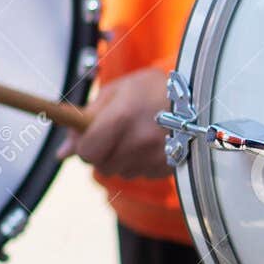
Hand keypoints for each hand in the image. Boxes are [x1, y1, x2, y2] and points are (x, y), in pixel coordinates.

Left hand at [56, 67, 170, 178]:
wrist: (201, 97)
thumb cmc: (154, 88)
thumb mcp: (116, 92)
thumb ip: (85, 119)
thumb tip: (61, 152)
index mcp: (121, 117)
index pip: (86, 152)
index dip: (83, 147)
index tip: (89, 138)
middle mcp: (139, 141)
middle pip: (102, 166)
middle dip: (102, 154)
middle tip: (114, 135)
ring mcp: (156, 157)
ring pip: (122, 172)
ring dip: (122, 159)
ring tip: (138, 137)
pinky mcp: (169, 167)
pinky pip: (143, 174)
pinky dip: (142, 163)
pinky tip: (153, 145)